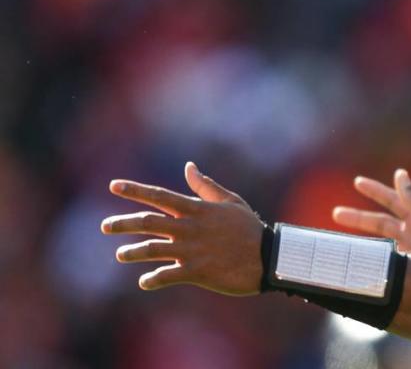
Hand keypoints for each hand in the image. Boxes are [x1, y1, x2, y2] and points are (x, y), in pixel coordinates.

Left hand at [101, 162, 264, 295]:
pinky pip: (167, 275)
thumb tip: (188, 166)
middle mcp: (189, 228)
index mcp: (196, 209)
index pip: (160, 196)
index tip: (113, 185)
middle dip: (123, 223)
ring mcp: (191, 250)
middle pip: (148, 222)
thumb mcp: (229, 201)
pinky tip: (144, 282)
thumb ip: (205, 186)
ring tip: (121, 254)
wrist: (267, 257)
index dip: (135, 190)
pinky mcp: (196, 271)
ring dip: (132, 252)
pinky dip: (152, 280)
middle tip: (105, 226)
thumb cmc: (248, 228)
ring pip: (152, 249)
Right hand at [332, 169, 410, 253]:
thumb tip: (400, 174)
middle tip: (335, 212)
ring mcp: (406, 251)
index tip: (358, 183)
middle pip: (379, 222)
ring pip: (376, 241)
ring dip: (358, 239)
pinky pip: (381, 260)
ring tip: (336, 241)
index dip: (376, 191)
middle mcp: (410, 233)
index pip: (392, 201)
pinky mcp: (403, 268)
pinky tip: (352, 260)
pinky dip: (367, 258)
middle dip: (357, 218)